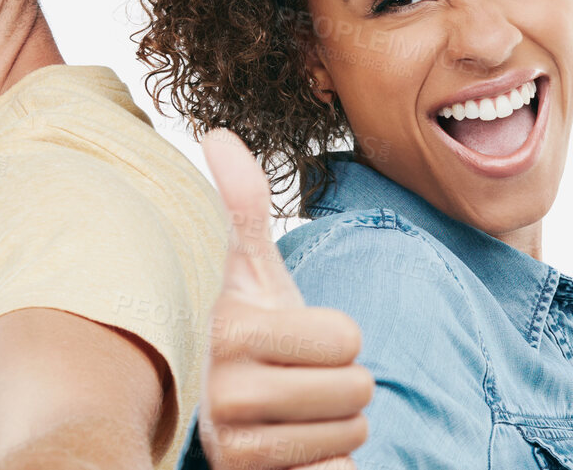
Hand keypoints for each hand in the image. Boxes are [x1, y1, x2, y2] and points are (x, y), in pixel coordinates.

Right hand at [198, 130, 372, 469]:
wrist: (220, 415)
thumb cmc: (248, 334)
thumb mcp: (248, 273)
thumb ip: (241, 208)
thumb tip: (218, 135)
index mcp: (230, 330)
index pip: (346, 337)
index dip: (339, 338)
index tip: (298, 336)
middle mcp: (223, 391)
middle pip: (354, 389)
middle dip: (346, 384)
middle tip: (307, 378)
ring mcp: (233, 444)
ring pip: (349, 434)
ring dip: (339, 424)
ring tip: (302, 410)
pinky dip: (331, 462)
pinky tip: (302, 447)